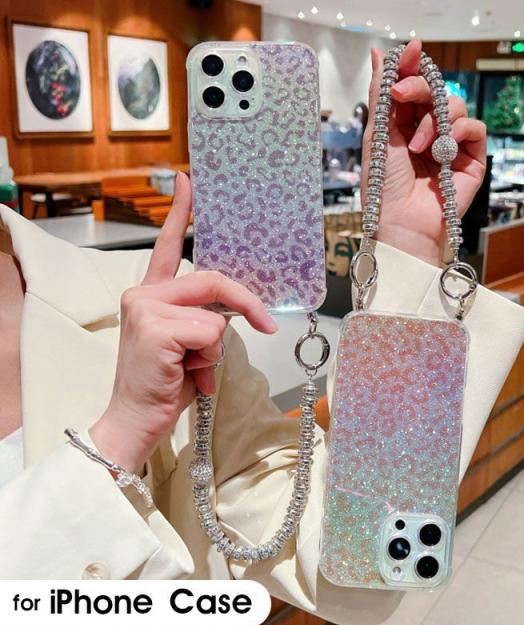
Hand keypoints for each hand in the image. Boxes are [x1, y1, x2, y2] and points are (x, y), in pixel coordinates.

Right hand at [90, 173, 276, 470]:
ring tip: (191, 367)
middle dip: (246, 304)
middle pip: (212, 279)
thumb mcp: (188, 343)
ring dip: (215, 349)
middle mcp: (143, 294)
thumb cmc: (164, 384)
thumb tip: (235, 313)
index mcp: (151, 294)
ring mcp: (145, 308)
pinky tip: (184, 373)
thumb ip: (204, 317)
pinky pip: (210, 334)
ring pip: (215, 315)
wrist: (135, 420)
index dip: (180, 213)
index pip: (166, 247)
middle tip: (266, 324)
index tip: (188, 182)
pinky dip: (209, 359)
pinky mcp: (155, 328)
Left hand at [362, 40, 486, 265]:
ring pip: (455, 106)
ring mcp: (451, 146)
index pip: (412, 90)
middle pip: (434, 91)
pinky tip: (440, 149)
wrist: (401, 224)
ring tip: (416, 147)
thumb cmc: (384, 189)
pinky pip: (475, 127)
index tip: (409, 51)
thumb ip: (381, 95)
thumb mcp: (377, 137)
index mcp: (403, 129)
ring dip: (434, 120)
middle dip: (418, 87)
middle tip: (402, 93)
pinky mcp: (471, 160)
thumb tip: (378, 54)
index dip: (411, 69)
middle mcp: (428, 134)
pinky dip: (458, 130)